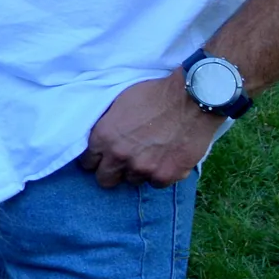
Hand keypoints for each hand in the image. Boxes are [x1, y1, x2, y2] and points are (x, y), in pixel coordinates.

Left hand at [78, 75, 222, 188]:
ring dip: (137, 171)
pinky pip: (155, 183)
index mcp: (103, 136)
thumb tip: (100, 140)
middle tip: (123, 162)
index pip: (87, 162)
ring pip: (132, 181)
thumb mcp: (119, 104)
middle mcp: (119, 155)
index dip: (95, 159)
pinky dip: (159, 174)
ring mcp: (142, 168)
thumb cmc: (154, 95)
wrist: (190, 99)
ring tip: (149, 155)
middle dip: (111, 171)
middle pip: (105, 179)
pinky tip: (165, 159)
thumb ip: (107, 126)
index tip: (102, 157)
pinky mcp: (165, 175)